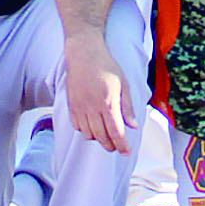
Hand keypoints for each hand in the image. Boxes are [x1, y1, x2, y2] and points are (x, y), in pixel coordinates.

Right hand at [63, 34, 134, 154]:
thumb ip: (127, 107)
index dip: (122, 145)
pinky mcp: (71, 105)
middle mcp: (92, 108)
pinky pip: (77, 127)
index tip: (127, 152)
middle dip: (111, 146)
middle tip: (118, 147)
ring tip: (106, 137)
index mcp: (108, 102)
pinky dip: (86, 131)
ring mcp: (80, 107)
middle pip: (101, 137)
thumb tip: (133, 126)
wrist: (83, 54)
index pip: (116, 132)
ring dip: (98, 140)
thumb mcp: (123, 84)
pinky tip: (93, 127)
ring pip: (88, 134)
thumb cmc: (106, 66)